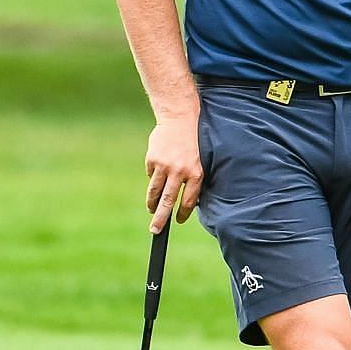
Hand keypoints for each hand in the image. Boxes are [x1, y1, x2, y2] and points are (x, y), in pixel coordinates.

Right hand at [144, 115, 203, 232]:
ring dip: (152, 202)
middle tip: (155, 231)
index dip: (182, 213)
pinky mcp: (152, 160)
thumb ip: (192, 178)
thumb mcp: (199, 160)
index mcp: (196, 173)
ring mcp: (164, 166)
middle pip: (168, 201)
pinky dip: (153, 177)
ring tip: (151, 209)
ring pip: (155, 191)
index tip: (177, 220)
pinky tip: (157, 172)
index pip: (188, 201)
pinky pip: (151, 175)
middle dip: (161, 218)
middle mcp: (180, 171)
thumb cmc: (193, 141)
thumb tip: (183, 200)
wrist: (179, 118)